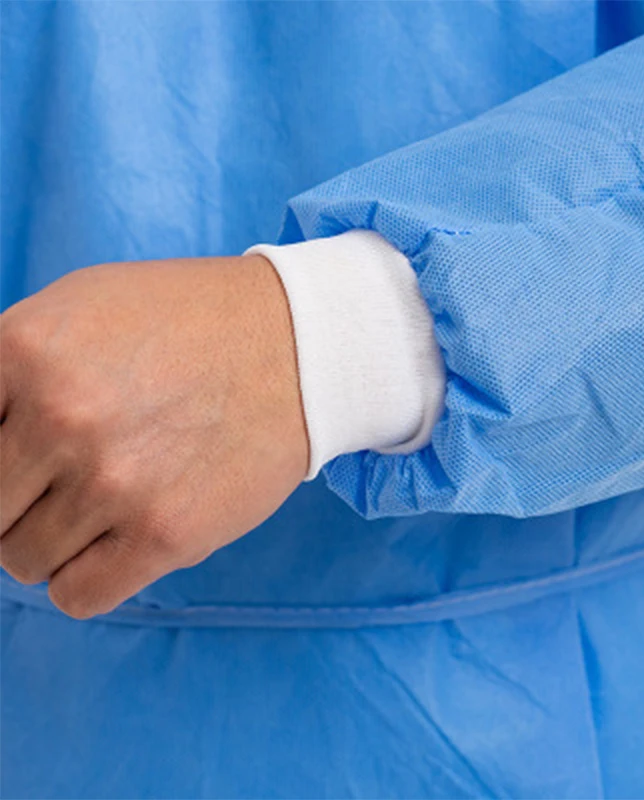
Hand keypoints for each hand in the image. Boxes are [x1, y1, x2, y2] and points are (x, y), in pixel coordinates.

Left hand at [0, 255, 308, 618]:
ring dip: (53, 539)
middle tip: (63, 479)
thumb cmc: (189, 324)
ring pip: (22, 559)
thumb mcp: (78, 308)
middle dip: (15, 501)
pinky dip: (87, 575)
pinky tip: (120, 539)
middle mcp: (60, 419)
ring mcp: (114, 482)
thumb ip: (5, 370)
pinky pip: (77, 595)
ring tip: (105, 501)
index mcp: (24, 352)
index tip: (21, 464)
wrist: (297, 346)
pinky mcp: (167, 534)